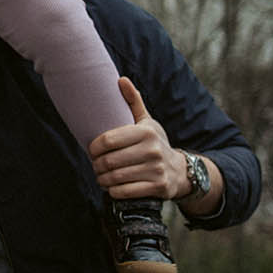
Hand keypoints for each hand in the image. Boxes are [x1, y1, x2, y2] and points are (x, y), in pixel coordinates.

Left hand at [87, 78, 186, 199]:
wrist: (180, 170)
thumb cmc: (155, 143)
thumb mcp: (146, 122)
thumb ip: (132, 101)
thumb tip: (121, 79)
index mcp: (146, 132)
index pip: (107, 141)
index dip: (93, 148)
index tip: (91, 151)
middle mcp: (152, 150)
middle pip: (108, 161)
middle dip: (96, 165)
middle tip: (95, 165)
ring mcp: (156, 170)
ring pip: (114, 178)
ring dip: (102, 179)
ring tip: (101, 176)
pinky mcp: (158, 187)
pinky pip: (125, 192)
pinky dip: (114, 191)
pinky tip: (112, 187)